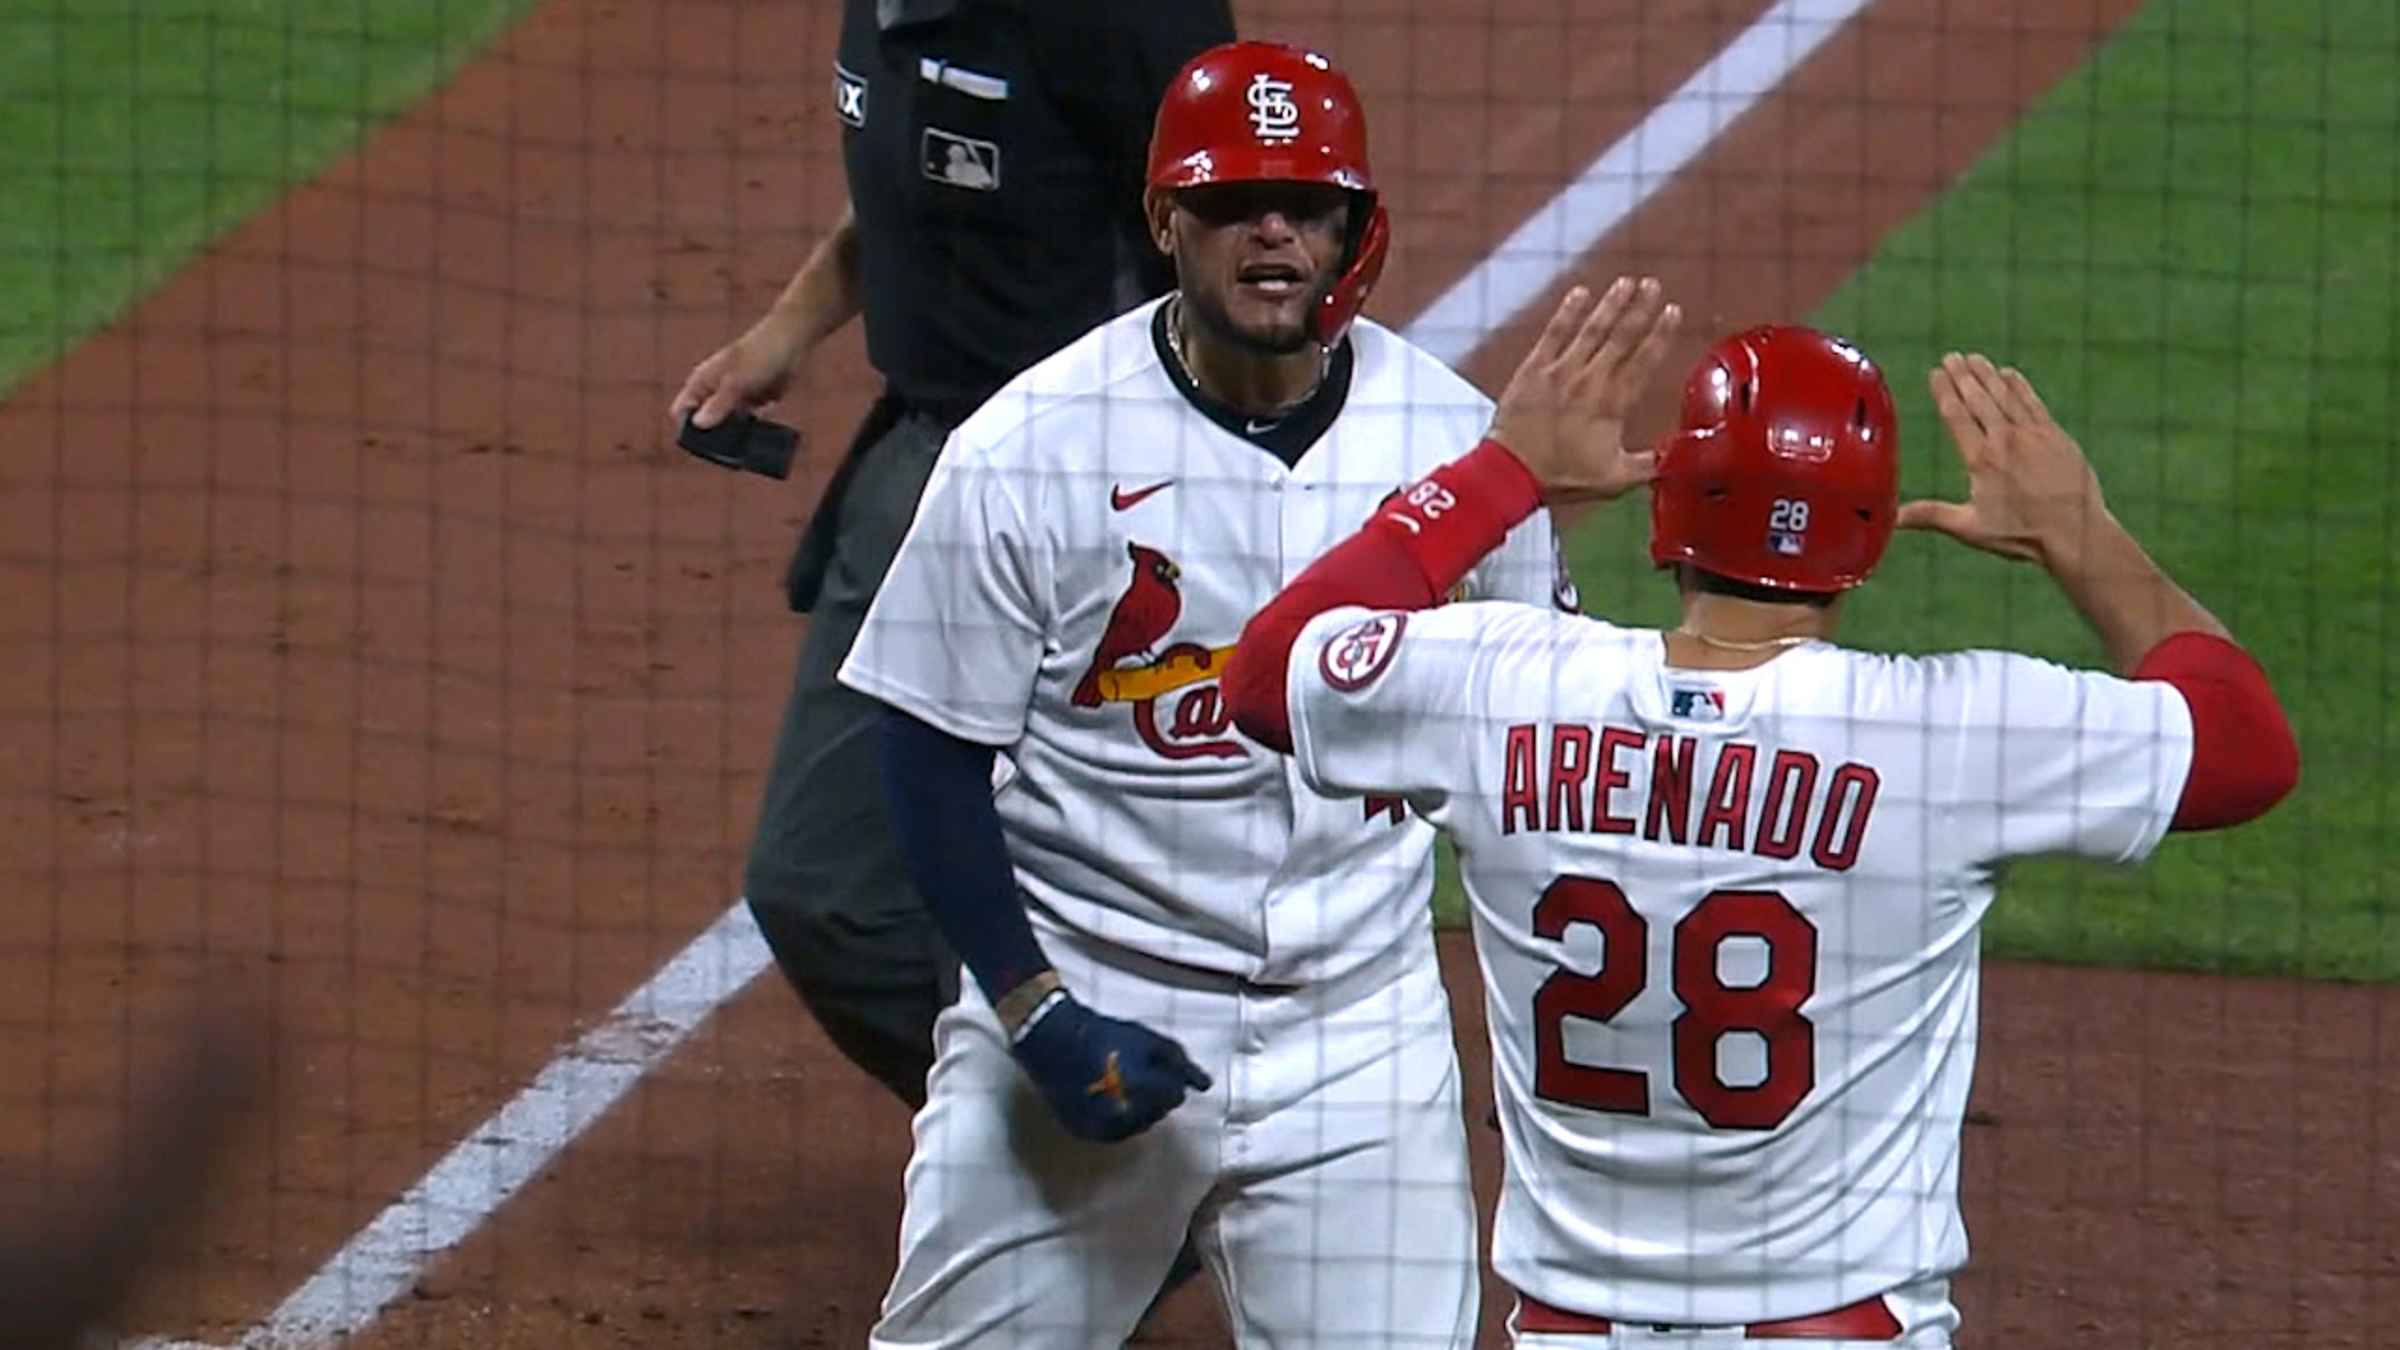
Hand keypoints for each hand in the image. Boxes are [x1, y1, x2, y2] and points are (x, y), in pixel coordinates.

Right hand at [667, 310, 808, 430]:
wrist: (790, 340)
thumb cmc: (758, 354)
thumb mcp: (736, 382)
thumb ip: (718, 404)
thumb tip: (698, 425)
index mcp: (702, 382)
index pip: (682, 411)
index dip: (688, 429)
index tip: (705, 442)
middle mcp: (715, 392)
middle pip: (706, 423)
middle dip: (716, 436)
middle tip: (731, 445)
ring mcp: (735, 398)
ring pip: (730, 426)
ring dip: (739, 432)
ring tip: (750, 433)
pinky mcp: (755, 402)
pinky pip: (752, 422)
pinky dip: (758, 423)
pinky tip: (767, 415)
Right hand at [1011, 994, 1211, 1143]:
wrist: (1052, 1039)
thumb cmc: (1102, 1035)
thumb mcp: (1146, 1039)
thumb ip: (1179, 1062)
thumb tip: (1204, 1085)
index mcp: (1138, 1087)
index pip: (1174, 1096)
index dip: (1172, 1082)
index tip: (1162, 1071)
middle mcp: (1119, 1113)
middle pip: (1158, 1113)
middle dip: (1157, 1096)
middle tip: (1144, 1075)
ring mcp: (1099, 1126)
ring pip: (1138, 1126)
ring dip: (1140, 1109)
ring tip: (1128, 1084)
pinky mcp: (1084, 1132)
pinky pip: (1114, 1133)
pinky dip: (1120, 1118)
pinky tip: (1114, 1098)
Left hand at [1486, 275, 1682, 503]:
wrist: (1511, 473)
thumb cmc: (1561, 478)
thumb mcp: (1614, 479)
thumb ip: (1649, 465)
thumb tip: (1678, 458)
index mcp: (1612, 405)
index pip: (1644, 361)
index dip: (1660, 335)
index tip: (1673, 311)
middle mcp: (1590, 381)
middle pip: (1621, 337)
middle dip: (1640, 308)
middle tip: (1654, 285)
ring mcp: (1560, 371)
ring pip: (1591, 330)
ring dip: (1610, 304)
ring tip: (1626, 282)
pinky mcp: (1534, 369)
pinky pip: (1553, 333)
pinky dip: (1567, 312)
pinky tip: (1580, 293)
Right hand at [1901, 353, 2112, 566]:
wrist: (2075, 532)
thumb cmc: (2022, 534)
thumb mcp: (1971, 528)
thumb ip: (1932, 515)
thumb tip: (1895, 518)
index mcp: (1981, 460)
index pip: (1957, 416)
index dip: (1945, 392)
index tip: (1935, 373)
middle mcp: (2005, 440)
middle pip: (1979, 399)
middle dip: (1963, 376)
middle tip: (1951, 356)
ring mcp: (2033, 434)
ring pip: (2005, 396)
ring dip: (1988, 375)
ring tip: (1974, 358)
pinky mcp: (2055, 435)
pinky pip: (2033, 403)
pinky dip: (2020, 386)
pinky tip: (2009, 374)